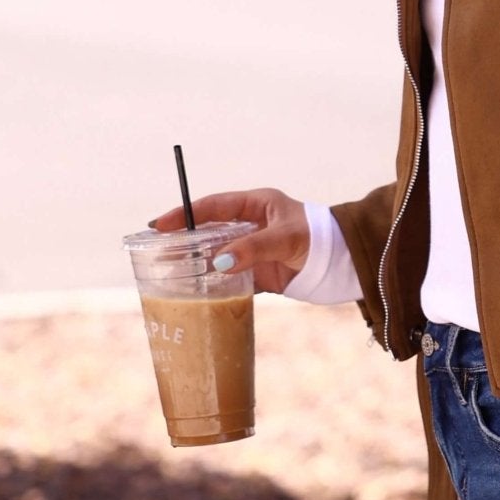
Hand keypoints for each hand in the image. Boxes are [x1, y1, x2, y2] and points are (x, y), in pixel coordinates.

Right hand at [150, 189, 311, 296]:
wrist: (344, 263)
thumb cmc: (318, 238)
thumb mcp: (285, 238)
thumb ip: (252, 248)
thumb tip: (218, 262)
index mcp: (256, 205)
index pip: (213, 206)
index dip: (185, 214)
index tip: (161, 224)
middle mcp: (250, 226)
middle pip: (208, 231)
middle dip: (183, 240)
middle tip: (155, 251)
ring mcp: (253, 251)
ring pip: (216, 255)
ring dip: (195, 264)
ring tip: (166, 273)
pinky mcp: (259, 274)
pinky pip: (230, 279)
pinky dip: (215, 286)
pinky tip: (196, 293)